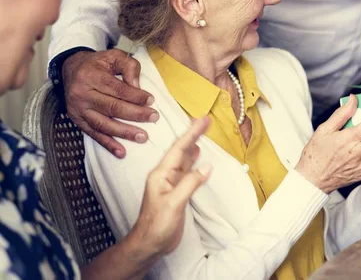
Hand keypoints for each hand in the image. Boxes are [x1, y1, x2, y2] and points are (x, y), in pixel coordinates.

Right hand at [62, 49, 157, 157]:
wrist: (72, 69)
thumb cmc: (98, 64)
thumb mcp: (114, 56)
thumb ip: (129, 67)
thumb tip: (137, 87)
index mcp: (91, 76)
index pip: (117, 89)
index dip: (135, 96)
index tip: (151, 101)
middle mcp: (82, 94)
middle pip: (112, 107)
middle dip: (135, 114)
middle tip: (153, 117)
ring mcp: (78, 110)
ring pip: (103, 124)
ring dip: (124, 132)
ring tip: (143, 137)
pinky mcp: (77, 121)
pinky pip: (94, 135)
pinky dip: (108, 144)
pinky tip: (121, 152)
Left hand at [128, 117, 211, 256]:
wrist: (148, 245)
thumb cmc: (156, 226)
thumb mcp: (174, 204)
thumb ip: (190, 183)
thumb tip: (206, 166)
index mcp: (161, 174)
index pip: (179, 149)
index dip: (191, 133)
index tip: (203, 120)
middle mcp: (165, 175)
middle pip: (181, 150)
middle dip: (193, 135)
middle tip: (206, 121)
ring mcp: (170, 183)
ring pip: (184, 159)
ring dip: (193, 145)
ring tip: (202, 133)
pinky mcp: (176, 192)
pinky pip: (186, 171)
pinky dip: (194, 161)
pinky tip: (198, 156)